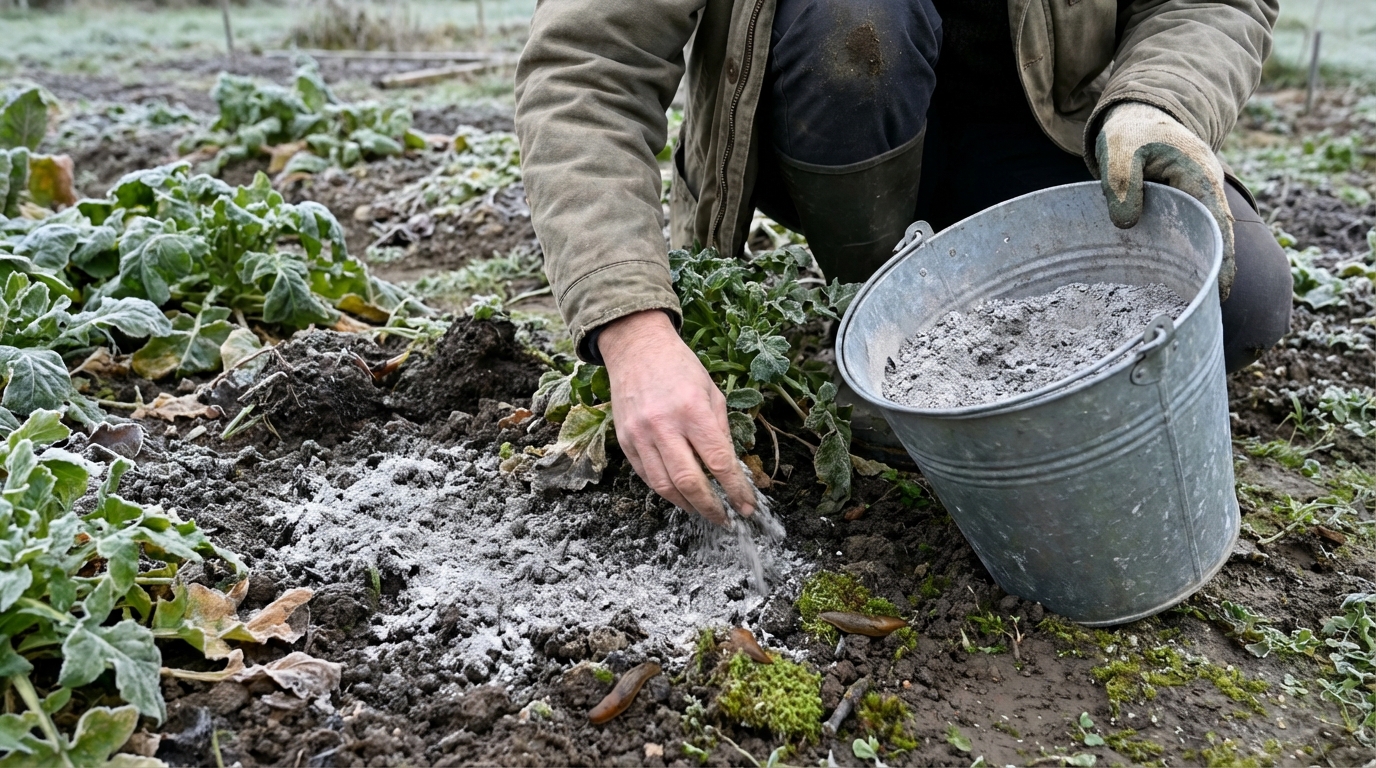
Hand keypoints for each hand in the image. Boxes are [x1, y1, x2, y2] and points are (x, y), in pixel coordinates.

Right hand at [599, 310, 755, 524]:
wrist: (636, 348)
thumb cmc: (680, 367)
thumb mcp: (712, 392)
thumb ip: (721, 431)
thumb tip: (732, 469)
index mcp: (693, 410)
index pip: (718, 461)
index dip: (735, 489)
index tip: (747, 506)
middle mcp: (664, 425)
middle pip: (689, 481)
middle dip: (711, 507)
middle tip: (726, 519)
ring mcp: (640, 435)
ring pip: (664, 486)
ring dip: (688, 505)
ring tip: (704, 511)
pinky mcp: (625, 441)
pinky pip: (646, 477)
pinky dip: (666, 491)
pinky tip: (681, 495)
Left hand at [1096, 102, 1234, 298]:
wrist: (1137, 116)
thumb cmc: (1130, 131)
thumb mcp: (1121, 151)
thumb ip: (1122, 183)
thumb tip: (1126, 224)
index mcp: (1198, 175)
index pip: (1217, 222)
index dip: (1222, 257)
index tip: (1221, 289)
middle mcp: (1203, 189)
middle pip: (1216, 237)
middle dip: (1215, 271)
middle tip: (1207, 310)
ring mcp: (1194, 198)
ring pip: (1202, 237)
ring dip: (1200, 266)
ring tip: (1192, 305)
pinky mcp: (1180, 206)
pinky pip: (1186, 233)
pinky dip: (1184, 255)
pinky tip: (1173, 283)